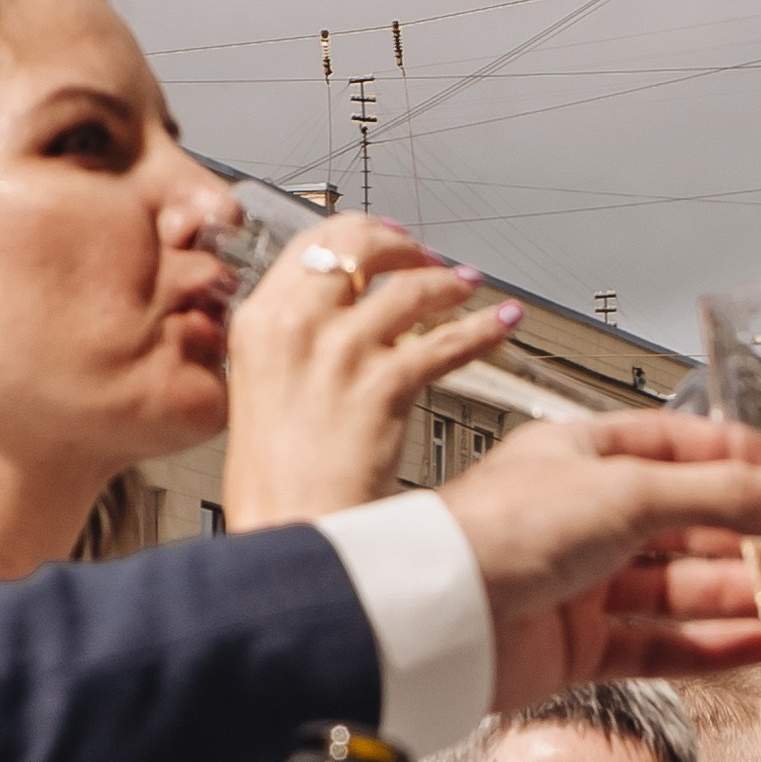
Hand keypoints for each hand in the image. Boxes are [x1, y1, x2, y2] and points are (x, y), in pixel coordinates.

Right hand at [221, 221, 527, 526]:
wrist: (290, 528)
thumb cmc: (277, 478)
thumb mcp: (261, 390)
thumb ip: (295, 344)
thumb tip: (341, 318)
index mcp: (259, 321)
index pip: (313, 244)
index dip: (361, 233)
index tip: (388, 240)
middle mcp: (296, 326)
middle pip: (359, 248)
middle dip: (404, 246)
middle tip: (429, 258)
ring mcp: (340, 354)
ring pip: (410, 290)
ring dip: (449, 282)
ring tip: (469, 286)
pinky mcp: (382, 387)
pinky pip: (445, 344)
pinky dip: (481, 330)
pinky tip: (501, 324)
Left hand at [436, 412, 760, 704]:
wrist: (443, 613)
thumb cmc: (503, 530)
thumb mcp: (631, 492)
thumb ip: (726, 498)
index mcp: (585, 455)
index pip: (681, 447)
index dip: (744, 462)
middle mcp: (584, 517)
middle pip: (689, 523)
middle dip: (754, 537)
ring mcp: (583, 584)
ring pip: (680, 588)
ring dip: (743, 593)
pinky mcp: (580, 647)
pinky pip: (661, 645)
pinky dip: (711, 645)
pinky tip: (759, 641)